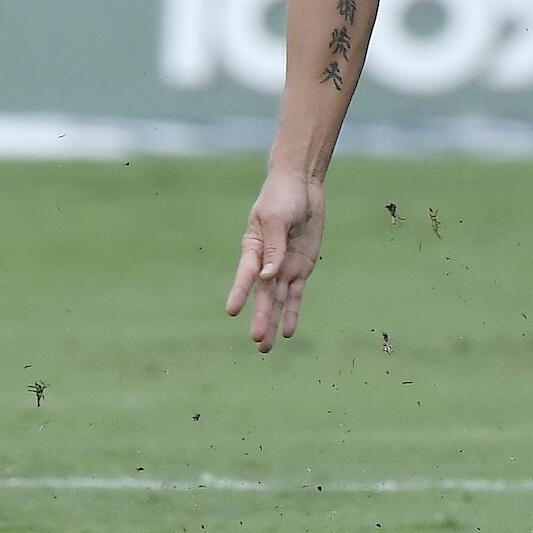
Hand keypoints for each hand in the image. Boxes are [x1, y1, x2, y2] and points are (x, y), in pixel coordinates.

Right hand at [224, 168, 326, 353]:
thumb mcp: (277, 218)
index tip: (231, 311)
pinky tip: (287, 330)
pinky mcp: (299, 268)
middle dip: (260, 317)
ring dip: (273, 321)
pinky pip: (295, 294)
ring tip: (265, 347)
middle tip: (257, 340)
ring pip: (277, 300)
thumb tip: (269, 276)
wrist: (301, 186)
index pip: (247, 273)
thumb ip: (274, 247)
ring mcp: (282, 267)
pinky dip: (292, 311)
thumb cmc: (282, 197)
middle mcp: (265, 263)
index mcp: (253, 248)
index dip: (240, 292)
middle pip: (263, 294)